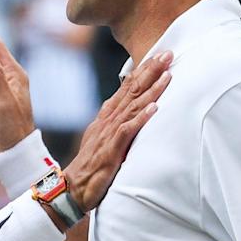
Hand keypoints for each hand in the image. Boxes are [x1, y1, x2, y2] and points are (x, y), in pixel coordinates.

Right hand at [65, 51, 171, 211]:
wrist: (73, 187)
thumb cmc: (91, 165)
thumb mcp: (102, 138)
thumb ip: (116, 124)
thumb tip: (131, 112)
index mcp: (106, 116)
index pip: (126, 88)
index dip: (142, 71)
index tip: (157, 57)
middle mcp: (108, 120)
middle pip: (131, 90)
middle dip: (150, 71)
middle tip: (167, 53)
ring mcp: (109, 133)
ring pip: (133, 106)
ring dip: (151, 89)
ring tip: (167, 74)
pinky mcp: (112, 149)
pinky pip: (128, 130)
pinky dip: (142, 118)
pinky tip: (154, 108)